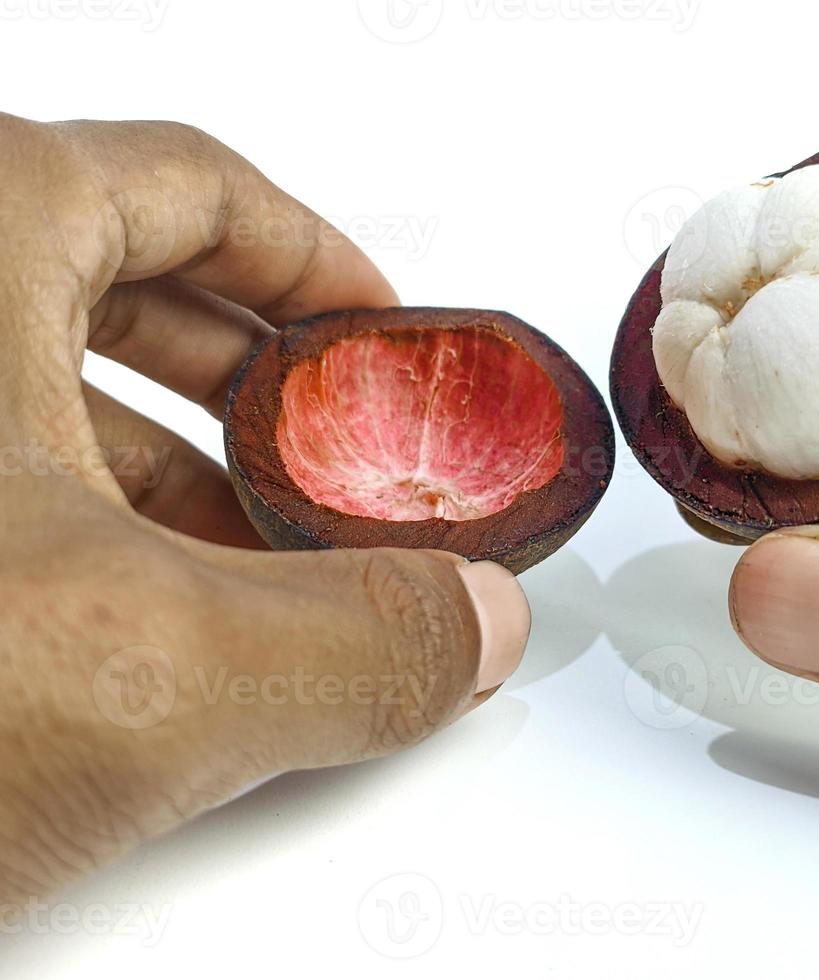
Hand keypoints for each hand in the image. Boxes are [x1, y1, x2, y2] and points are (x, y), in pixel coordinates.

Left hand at [0, 116, 529, 904]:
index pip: (188, 182)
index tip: (377, 326)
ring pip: (38, 388)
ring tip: (260, 565)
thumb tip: (470, 625)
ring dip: (170, 470)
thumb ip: (359, 640)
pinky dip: (78, 531)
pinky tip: (133, 624)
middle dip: (254, 378)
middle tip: (335, 451)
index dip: (314, 258)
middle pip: (117, 279)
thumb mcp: (143, 672)